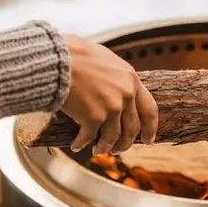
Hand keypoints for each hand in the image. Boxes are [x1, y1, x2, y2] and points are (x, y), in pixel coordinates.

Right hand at [61, 35, 157, 154]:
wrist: (56, 58)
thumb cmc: (76, 55)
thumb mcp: (107, 61)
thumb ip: (118, 77)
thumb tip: (121, 92)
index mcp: (131, 80)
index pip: (150, 109)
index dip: (150, 128)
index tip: (148, 140)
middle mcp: (126, 95)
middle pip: (132, 128)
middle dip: (124, 143)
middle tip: (117, 150)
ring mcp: (111, 107)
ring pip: (113, 138)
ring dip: (104, 147)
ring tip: (97, 151)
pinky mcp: (93, 117)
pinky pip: (89, 138)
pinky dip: (82, 144)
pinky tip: (76, 146)